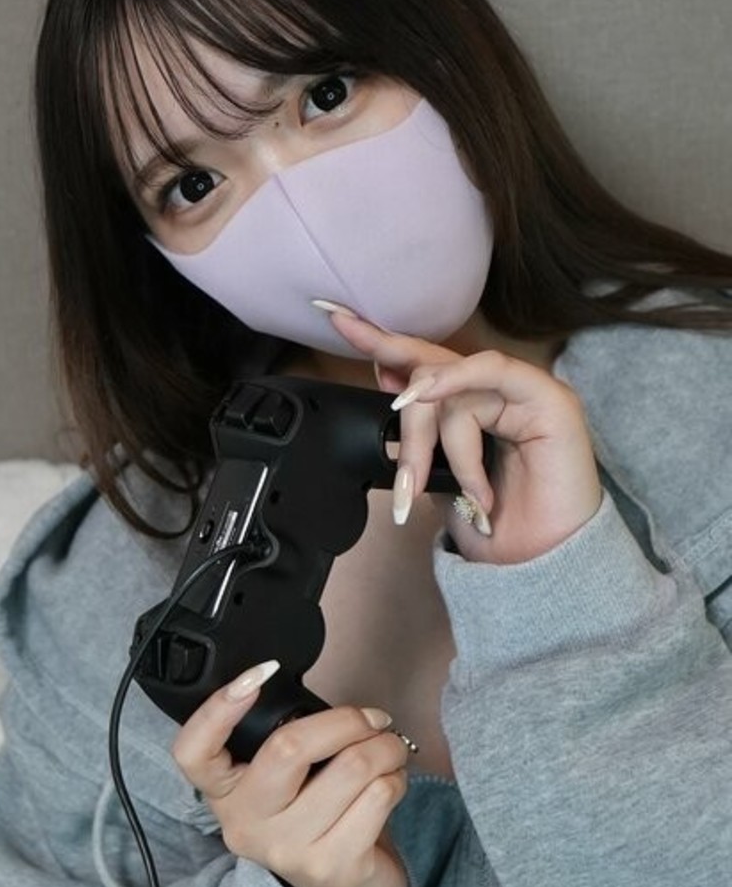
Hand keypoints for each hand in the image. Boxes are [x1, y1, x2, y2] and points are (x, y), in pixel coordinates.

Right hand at [172, 671, 411, 886]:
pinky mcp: (332, 866)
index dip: (217, 707)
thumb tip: (340, 711)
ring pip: (350, 767)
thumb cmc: (318, 818)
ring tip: (391, 749)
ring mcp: (286, 849)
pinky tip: (392, 782)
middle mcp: (245, 824)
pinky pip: (378, 796)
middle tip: (373, 718)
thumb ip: (289, 744)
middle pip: (288, 748)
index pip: (192, 752)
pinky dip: (396, 777)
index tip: (259, 673)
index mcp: (224, 794)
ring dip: (386, 747)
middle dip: (346, 720)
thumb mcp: (285, 783)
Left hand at [323, 310, 602, 564]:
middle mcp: (503, 392)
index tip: (334, 319)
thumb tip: (388, 381)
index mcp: (479, 404)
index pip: (426, 361)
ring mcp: (529, 392)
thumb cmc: (498, 530)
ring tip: (431, 490)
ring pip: (453, 387)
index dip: (381, 341)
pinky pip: (492, 372)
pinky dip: (457, 384)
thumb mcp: (440, 476)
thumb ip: (422, 431)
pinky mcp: (552, 399)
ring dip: (432, 441)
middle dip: (404, 422)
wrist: (537, 567)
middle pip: (431, 374)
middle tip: (404, 484)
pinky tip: (430, 397)